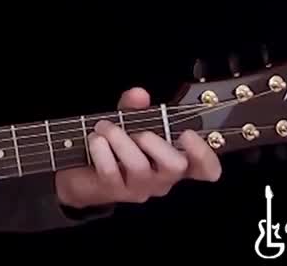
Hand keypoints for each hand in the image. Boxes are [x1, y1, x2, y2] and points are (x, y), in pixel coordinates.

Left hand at [55, 87, 221, 209]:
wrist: (81, 172)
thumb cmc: (114, 146)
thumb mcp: (127, 123)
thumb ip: (134, 107)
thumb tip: (140, 94)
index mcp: (173, 161)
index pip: (205, 168)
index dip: (204, 154)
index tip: (187, 134)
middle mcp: (161, 178)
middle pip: (176, 166)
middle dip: (155, 142)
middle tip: (136, 131)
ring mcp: (139, 188)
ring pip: (140, 166)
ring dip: (119, 139)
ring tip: (105, 127)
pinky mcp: (114, 191)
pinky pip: (111, 171)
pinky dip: (100, 150)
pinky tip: (94, 140)